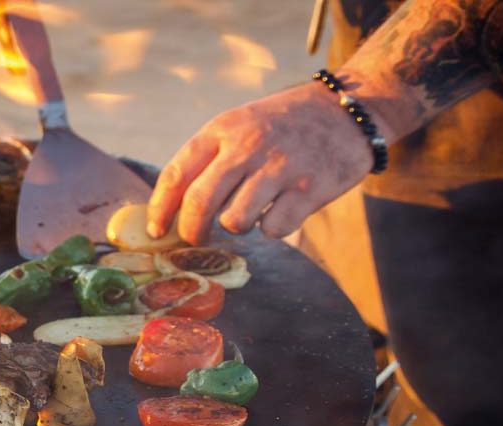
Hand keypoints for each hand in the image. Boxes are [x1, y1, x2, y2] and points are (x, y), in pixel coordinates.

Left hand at [147, 82, 381, 244]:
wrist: (347, 110)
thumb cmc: (282, 125)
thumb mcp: (240, 125)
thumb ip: (209, 159)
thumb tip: (173, 207)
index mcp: (222, 129)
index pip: (176, 174)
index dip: (160, 209)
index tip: (156, 231)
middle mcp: (247, 146)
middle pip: (199, 203)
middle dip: (191, 231)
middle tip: (194, 239)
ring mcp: (279, 167)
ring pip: (234, 220)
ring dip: (235, 227)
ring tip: (246, 214)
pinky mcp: (309, 189)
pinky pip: (273, 228)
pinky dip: (272, 228)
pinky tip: (280, 210)